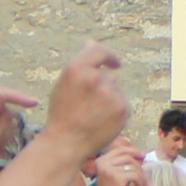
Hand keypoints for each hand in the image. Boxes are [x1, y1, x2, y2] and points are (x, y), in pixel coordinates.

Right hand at [43, 42, 125, 160]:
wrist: (67, 142)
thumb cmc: (62, 114)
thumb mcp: (64, 83)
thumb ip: (80, 63)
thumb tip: (92, 43)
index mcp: (76, 69)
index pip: (99, 51)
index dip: (109, 57)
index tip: (114, 63)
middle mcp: (95, 78)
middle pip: (108, 76)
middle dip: (103, 88)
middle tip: (88, 107)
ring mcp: (111, 93)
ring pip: (116, 90)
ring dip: (110, 99)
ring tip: (94, 115)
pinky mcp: (122, 108)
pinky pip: (123, 103)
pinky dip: (117, 111)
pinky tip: (103, 121)